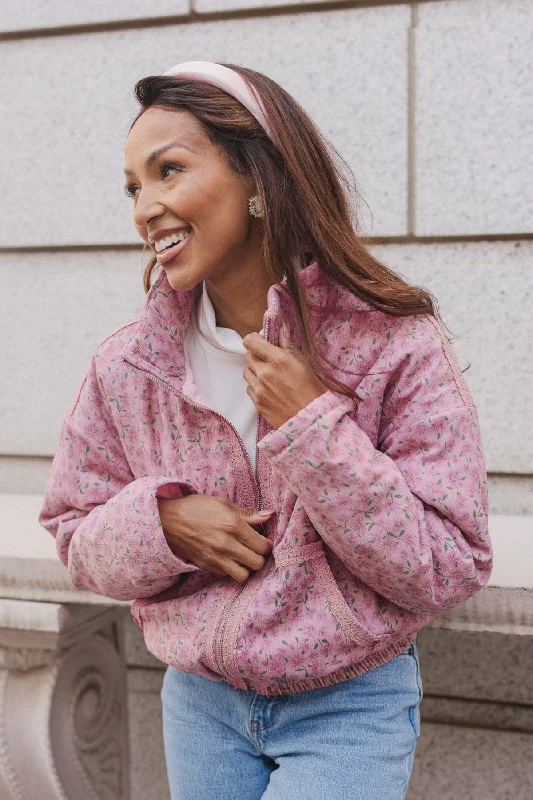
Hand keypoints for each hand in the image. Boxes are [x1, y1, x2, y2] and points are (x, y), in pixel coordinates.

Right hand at [157, 495, 273, 581]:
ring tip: (242, 558)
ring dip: (246, 568)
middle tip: (254, 551)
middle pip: (256, 563)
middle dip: (259, 557)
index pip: (262, 546)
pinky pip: (227, 575)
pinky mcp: (205, 566)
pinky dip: (231, 569)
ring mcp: (215, 557)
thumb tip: (269, 515)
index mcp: (233, 525)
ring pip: (243, 575)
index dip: (267, 545)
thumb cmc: (197, 508)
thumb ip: (248, 513)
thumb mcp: (223, 504)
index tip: (263, 542)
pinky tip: (228, 558)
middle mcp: (226, 544)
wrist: (168, 520)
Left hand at [242, 323, 326, 428]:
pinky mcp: (256, 402)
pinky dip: (255, 386)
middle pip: (247, 355)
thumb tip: (281, 328)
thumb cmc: (312, 390)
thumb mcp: (303, 363)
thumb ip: (288, 345)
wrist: (311, 419)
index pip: (251, 341)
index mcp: (277, 359)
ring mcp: (258, 388)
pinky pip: (249, 388)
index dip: (254, 340)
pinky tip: (269, 389)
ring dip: (255, 371)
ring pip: (246, 371)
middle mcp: (264, 372)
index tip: (260, 342)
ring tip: (269, 377)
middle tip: (268, 360)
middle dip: (256, 355)